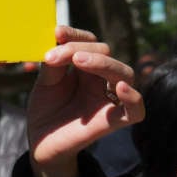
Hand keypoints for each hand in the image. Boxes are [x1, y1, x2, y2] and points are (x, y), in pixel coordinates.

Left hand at [27, 26, 143, 176]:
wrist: (41, 142)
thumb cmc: (46, 110)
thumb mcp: (45, 82)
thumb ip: (54, 62)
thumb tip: (57, 38)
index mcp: (87, 67)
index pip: (90, 42)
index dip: (76, 35)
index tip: (56, 33)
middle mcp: (102, 79)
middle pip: (106, 53)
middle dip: (82, 49)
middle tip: (56, 56)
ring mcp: (110, 99)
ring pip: (124, 73)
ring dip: (103, 63)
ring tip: (79, 60)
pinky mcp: (115, 121)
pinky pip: (136, 110)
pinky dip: (133, 97)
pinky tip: (119, 87)